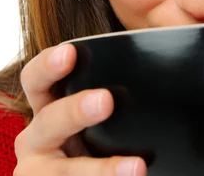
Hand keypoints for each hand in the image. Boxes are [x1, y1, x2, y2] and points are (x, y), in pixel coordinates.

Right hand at [13, 44, 146, 175]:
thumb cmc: (96, 139)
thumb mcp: (99, 113)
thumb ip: (118, 87)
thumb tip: (167, 41)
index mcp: (46, 106)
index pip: (37, 79)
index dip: (49, 64)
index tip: (71, 52)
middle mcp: (37, 137)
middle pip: (50, 120)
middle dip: (75, 111)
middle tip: (105, 101)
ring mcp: (42, 171)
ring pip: (63, 171)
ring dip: (99, 169)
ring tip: (137, 167)